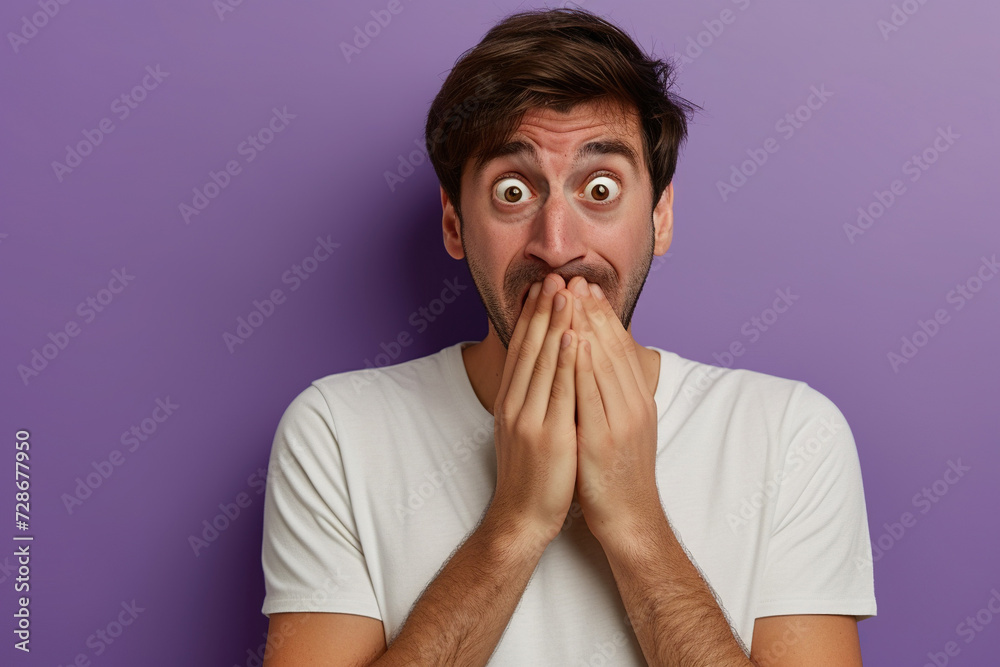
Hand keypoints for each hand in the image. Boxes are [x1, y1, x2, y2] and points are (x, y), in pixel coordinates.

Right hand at [487, 273, 580, 548]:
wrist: (523, 517)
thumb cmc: (533, 474)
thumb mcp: (526, 428)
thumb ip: (534, 398)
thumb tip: (547, 370)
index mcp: (511, 401)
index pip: (522, 349)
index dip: (532, 317)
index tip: (543, 288)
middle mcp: (515, 403)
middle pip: (530, 348)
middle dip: (543, 310)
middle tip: (554, 277)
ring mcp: (528, 418)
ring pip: (543, 362)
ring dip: (555, 324)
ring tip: (565, 293)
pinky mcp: (547, 434)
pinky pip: (557, 390)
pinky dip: (564, 360)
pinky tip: (571, 337)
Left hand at [566, 276, 659, 543]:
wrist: (629, 519)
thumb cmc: (616, 474)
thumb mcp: (620, 426)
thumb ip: (612, 396)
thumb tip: (597, 367)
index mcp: (636, 400)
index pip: (619, 349)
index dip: (602, 316)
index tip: (586, 289)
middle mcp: (633, 404)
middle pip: (612, 348)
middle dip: (593, 312)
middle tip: (576, 279)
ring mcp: (621, 421)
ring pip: (604, 364)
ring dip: (586, 326)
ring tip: (571, 296)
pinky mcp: (604, 439)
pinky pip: (592, 394)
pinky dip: (582, 363)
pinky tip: (572, 341)